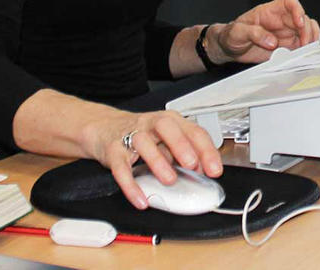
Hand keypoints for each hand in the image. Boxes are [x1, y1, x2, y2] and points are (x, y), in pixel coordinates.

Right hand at [87, 109, 221, 209]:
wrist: (105, 128)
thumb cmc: (141, 135)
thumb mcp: (165, 140)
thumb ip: (183, 153)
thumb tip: (201, 171)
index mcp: (169, 121)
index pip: (192, 130)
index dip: (206, 150)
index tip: (214, 170)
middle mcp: (150, 125)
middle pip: (166, 127)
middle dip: (181, 145)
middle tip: (191, 165)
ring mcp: (130, 136)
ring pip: (143, 143)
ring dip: (158, 161)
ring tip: (169, 180)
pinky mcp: (113, 151)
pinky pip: (121, 168)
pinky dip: (131, 185)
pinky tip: (141, 198)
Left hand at [211, 0, 319, 64]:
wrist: (230, 48)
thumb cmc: (232, 35)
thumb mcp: (237, 32)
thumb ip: (254, 34)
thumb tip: (272, 41)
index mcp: (269, 12)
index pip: (289, 2)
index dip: (297, 10)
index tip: (299, 22)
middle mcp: (281, 21)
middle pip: (303, 18)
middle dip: (307, 30)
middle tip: (303, 44)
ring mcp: (286, 33)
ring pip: (307, 31)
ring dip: (310, 39)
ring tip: (306, 50)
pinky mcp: (287, 47)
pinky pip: (302, 45)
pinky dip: (306, 50)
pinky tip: (303, 55)